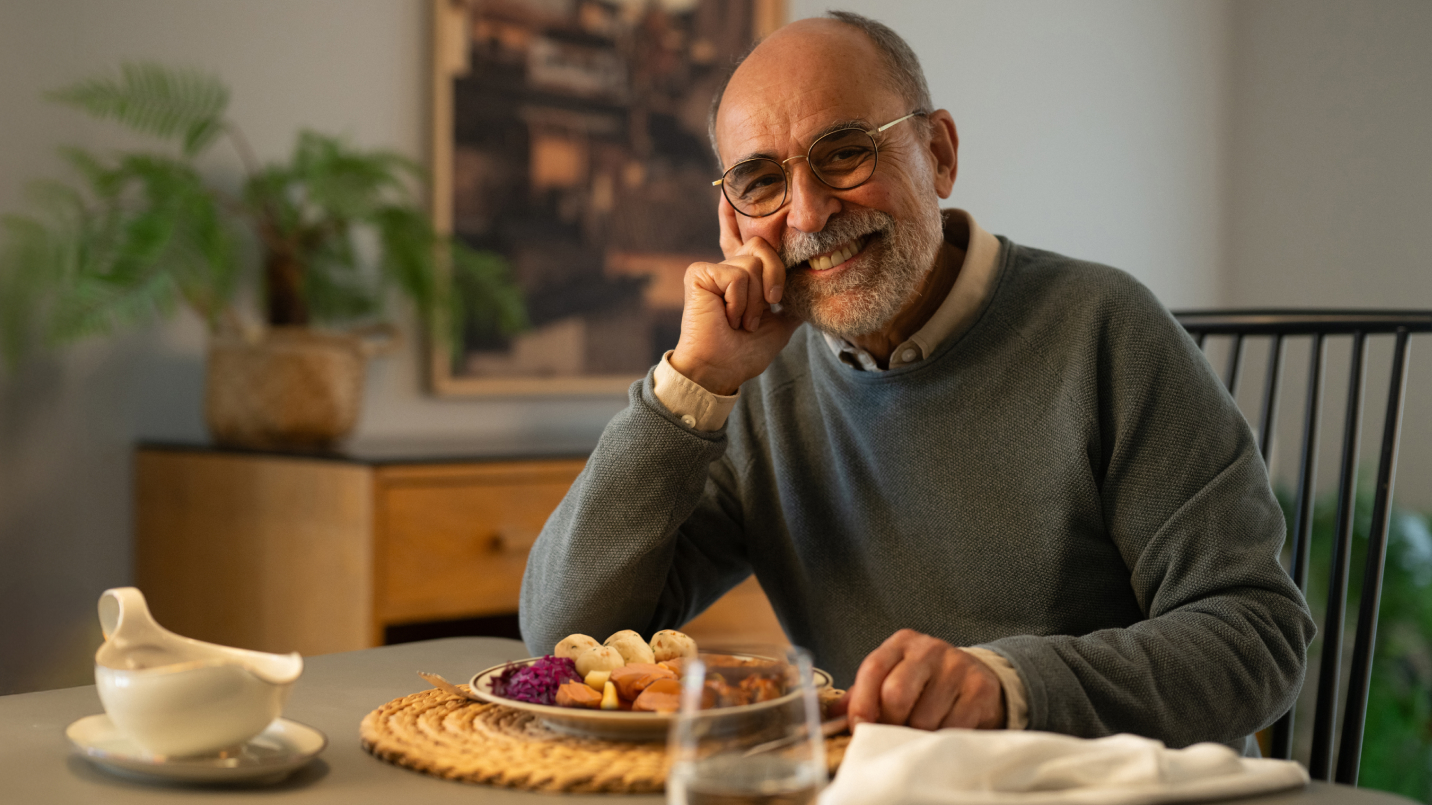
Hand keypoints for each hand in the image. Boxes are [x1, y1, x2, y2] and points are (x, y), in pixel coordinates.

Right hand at [668, 196, 801, 394]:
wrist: (720, 370)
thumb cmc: (744, 352)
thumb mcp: (780, 325)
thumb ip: (792, 302)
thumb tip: (812, 289)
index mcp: (745, 277)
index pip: (752, 241)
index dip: (740, 214)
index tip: (731, 190)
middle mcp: (728, 267)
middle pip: (765, 248)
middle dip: (772, 283)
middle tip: (758, 314)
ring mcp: (713, 269)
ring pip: (754, 264)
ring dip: (754, 303)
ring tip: (739, 322)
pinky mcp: (700, 273)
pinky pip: (737, 276)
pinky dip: (739, 303)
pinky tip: (726, 317)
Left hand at [834, 629, 1005, 730]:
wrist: (978, 679)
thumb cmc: (925, 684)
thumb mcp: (894, 678)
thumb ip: (862, 694)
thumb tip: (831, 716)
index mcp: (901, 643)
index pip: (872, 669)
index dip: (861, 703)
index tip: (858, 728)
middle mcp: (929, 649)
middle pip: (896, 694)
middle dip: (889, 723)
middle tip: (893, 734)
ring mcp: (957, 666)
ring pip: (924, 718)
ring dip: (917, 736)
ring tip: (920, 733)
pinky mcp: (980, 689)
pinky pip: (952, 727)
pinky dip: (942, 739)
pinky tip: (943, 733)